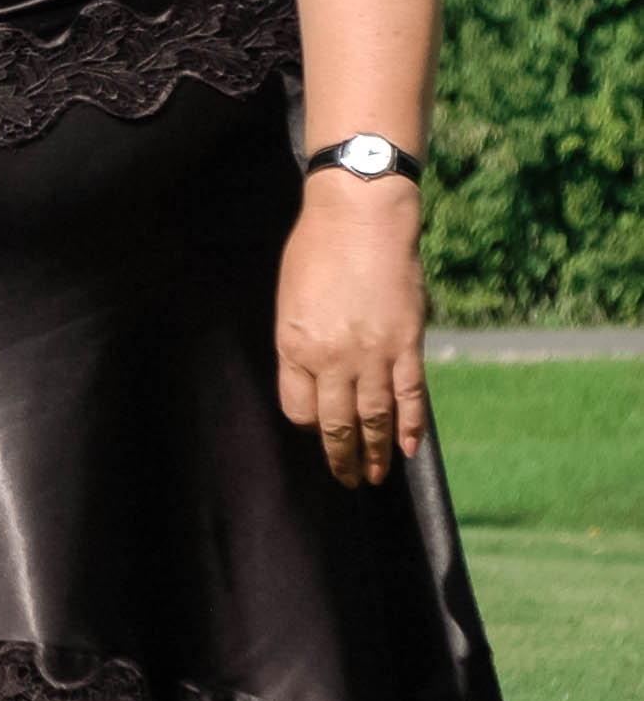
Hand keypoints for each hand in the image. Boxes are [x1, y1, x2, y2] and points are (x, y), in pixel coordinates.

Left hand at [274, 173, 429, 487]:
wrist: (360, 219)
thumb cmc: (316, 251)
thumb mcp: (290, 299)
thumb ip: (300, 341)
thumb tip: (315, 376)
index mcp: (296, 346)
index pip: (299, 408)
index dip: (309, 424)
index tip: (317, 430)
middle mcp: (333, 358)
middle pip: (336, 423)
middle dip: (340, 457)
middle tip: (347, 481)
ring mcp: (373, 354)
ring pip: (374, 418)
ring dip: (374, 453)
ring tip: (375, 477)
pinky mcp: (407, 345)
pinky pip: (410, 396)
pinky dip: (411, 426)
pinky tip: (409, 449)